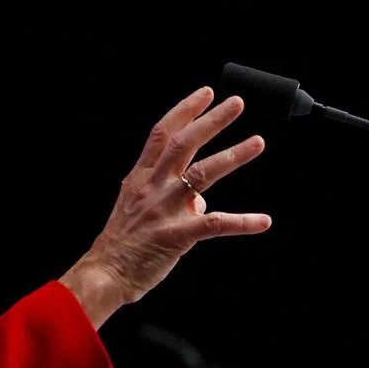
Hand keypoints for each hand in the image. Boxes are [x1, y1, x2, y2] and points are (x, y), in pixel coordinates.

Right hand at [63, 87, 269, 322]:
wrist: (105, 274)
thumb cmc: (120, 244)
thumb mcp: (136, 209)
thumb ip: (166, 197)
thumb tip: (200, 202)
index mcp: (139, 177)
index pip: (162, 134)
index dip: (185, 111)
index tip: (206, 94)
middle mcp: (151, 187)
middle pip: (183, 143)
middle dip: (212, 121)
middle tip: (236, 104)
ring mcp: (164, 210)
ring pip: (203, 174)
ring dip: (233, 156)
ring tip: (257, 142)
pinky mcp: (177, 236)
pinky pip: (215, 225)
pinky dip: (242, 222)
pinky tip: (263, 221)